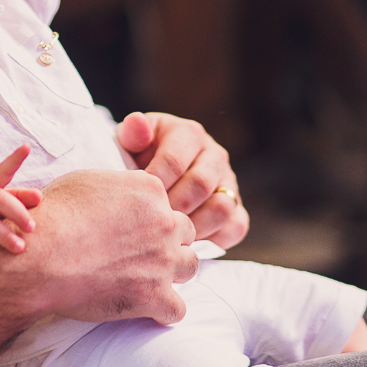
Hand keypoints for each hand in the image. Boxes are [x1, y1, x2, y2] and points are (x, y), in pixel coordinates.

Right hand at [12, 168, 197, 324]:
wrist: (41, 255)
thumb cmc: (54, 215)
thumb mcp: (84, 181)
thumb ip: (116, 185)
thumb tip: (121, 195)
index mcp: (149, 191)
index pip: (166, 203)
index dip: (149, 217)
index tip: (131, 228)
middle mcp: (164, 222)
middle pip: (185, 232)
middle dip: (167, 242)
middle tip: (140, 253)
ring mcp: (163, 261)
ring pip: (190, 266)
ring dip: (172, 272)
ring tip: (147, 278)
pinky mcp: (154, 296)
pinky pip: (177, 309)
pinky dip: (163, 310)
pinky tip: (147, 307)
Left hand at [116, 111, 248, 249]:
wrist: (151, 168)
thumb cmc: (137, 156)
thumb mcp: (130, 140)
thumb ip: (131, 133)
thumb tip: (136, 124)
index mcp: (189, 134)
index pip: (174, 161)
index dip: (153, 185)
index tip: (136, 200)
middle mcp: (214, 155)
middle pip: (200, 185)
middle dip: (172, 207)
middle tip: (150, 222)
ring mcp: (228, 181)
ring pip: (222, 207)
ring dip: (193, 226)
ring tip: (168, 235)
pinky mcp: (237, 207)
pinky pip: (237, 226)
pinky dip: (215, 239)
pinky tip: (188, 242)